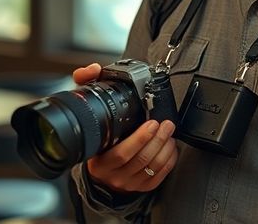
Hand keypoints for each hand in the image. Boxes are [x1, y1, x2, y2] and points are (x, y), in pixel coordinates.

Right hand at [73, 63, 177, 192]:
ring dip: (165, 148)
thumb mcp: (88, 118)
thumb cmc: (95, 141)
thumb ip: (87, 88)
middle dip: (158, 139)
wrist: (98, 174)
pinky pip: (159, 177)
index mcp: (100, 160)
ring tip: (170, 132)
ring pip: (152, 167)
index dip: (139, 139)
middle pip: (141, 159)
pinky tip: (171, 148)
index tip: (152, 123)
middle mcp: (114, 174)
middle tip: (166, 123)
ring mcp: (128, 183)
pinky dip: (168, 161)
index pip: (121, 153)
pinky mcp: (140, 188)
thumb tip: (92, 70)